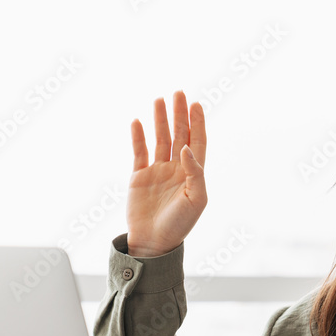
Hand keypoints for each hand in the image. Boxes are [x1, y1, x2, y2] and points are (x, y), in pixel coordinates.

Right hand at [127, 90, 206, 256]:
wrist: (153, 243)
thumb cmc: (179, 225)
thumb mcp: (196, 200)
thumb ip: (195, 172)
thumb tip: (187, 148)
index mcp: (192, 174)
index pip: (197, 142)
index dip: (197, 123)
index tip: (196, 103)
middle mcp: (176, 169)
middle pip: (179, 135)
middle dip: (179, 114)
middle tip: (178, 92)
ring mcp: (157, 171)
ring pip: (160, 139)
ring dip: (160, 120)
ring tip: (159, 100)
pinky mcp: (139, 177)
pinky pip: (139, 152)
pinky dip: (138, 136)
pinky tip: (137, 121)